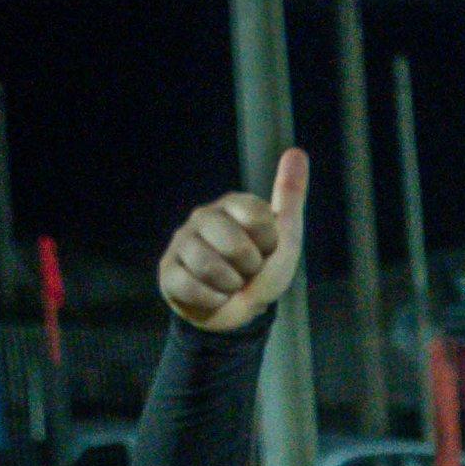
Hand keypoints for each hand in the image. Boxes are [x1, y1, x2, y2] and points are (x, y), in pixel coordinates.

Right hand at [159, 153, 310, 332]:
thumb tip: (297, 151)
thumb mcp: (285, 238)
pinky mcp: (167, 269)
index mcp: (233, 205)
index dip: (269, 244)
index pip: (259, 219)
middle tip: (247, 272)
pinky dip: (212, 299)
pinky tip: (213, 295)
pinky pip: (191, 286)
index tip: (265, 250)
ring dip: (230, 287)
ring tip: (230, 284)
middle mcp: (204, 216)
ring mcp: (182, 241)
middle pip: (236, 245)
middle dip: (250, 269)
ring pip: (210, 266)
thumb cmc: (262, 272)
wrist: (238, 313)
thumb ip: (290, 197)